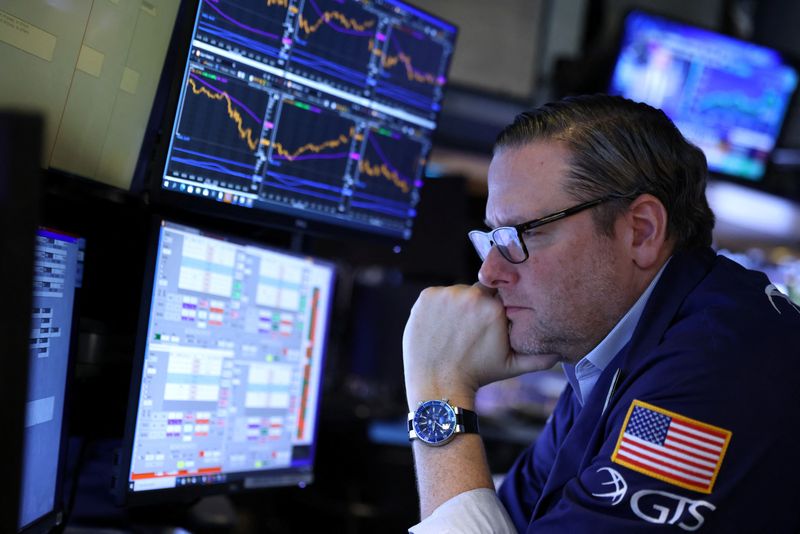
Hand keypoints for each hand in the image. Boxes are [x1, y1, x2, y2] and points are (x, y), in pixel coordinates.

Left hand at [403, 283, 554, 409]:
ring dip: (456, 305)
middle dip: (475, 305)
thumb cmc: (477, 375)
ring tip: (453, 329)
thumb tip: (562, 351)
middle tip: (469, 329)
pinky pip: (436, 295)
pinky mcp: (426, 297)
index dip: (493, 306)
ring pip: (456, 292)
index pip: (499, 292)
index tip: (486, 321)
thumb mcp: (513, 365)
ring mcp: (446, 295)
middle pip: (477, 290)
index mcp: (494, 308)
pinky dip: (437, 307)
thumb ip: (539, 355)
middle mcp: (471, 296)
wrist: (439, 385)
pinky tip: (439, 326)